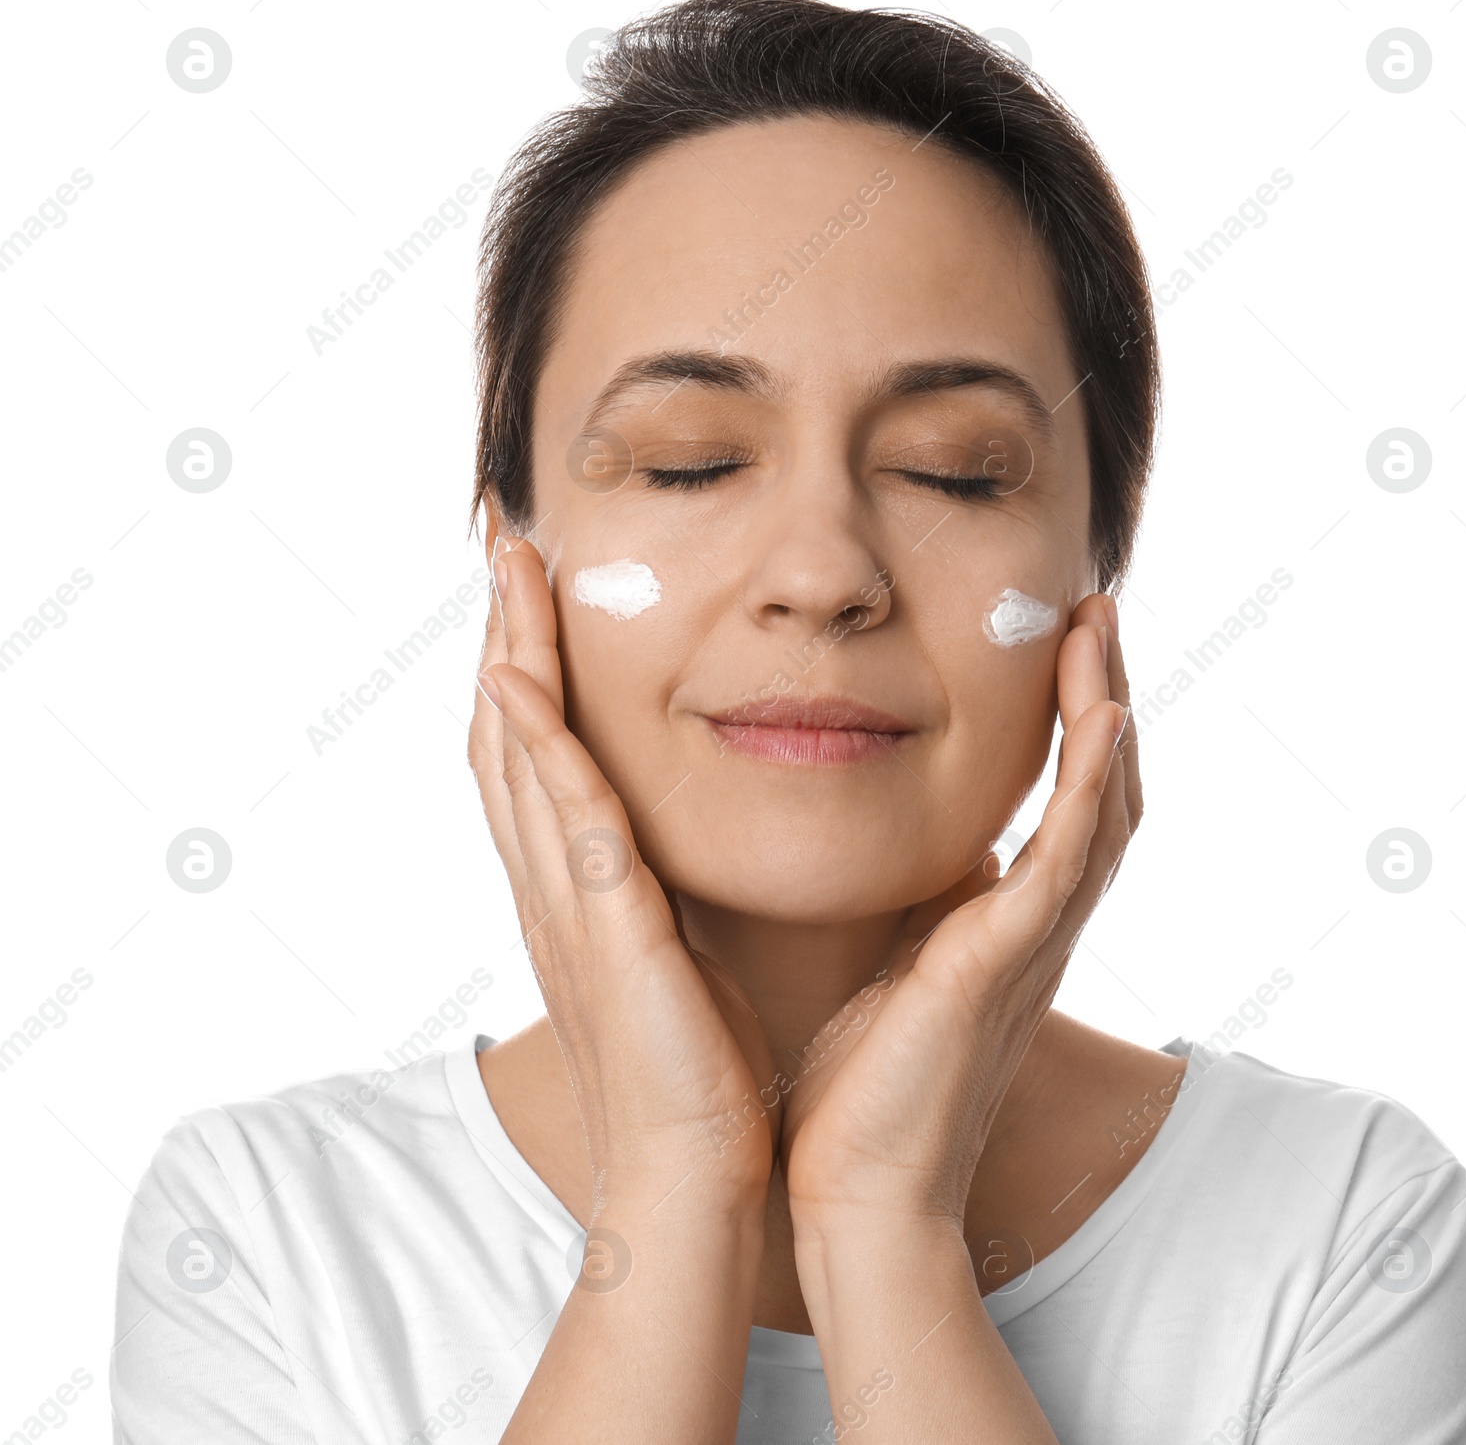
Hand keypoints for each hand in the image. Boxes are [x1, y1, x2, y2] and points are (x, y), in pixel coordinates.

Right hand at [470, 533, 781, 1216]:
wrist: (697, 1177)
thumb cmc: (704, 1070)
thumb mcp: (686, 952)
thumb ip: (676, 887)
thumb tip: (709, 827)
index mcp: (578, 887)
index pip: (540, 753)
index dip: (529, 665)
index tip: (538, 585)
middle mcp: (554, 884)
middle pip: (509, 733)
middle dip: (504, 633)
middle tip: (504, 540)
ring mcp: (568, 904)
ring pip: (521, 755)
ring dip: (509, 656)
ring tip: (508, 567)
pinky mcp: (605, 930)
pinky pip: (563, 819)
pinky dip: (536, 746)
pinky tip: (520, 680)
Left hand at [778, 591, 1139, 1228]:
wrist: (852, 1189)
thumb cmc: (858, 1087)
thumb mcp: (891, 964)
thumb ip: (915, 907)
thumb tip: (909, 855)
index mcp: (1003, 925)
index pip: (1058, 803)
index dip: (1068, 723)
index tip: (1056, 642)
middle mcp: (1034, 928)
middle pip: (1097, 791)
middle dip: (1101, 696)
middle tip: (1093, 610)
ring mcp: (1031, 946)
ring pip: (1098, 809)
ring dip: (1106, 713)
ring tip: (1097, 629)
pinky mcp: (1004, 967)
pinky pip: (1069, 862)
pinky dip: (1092, 788)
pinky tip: (1102, 720)